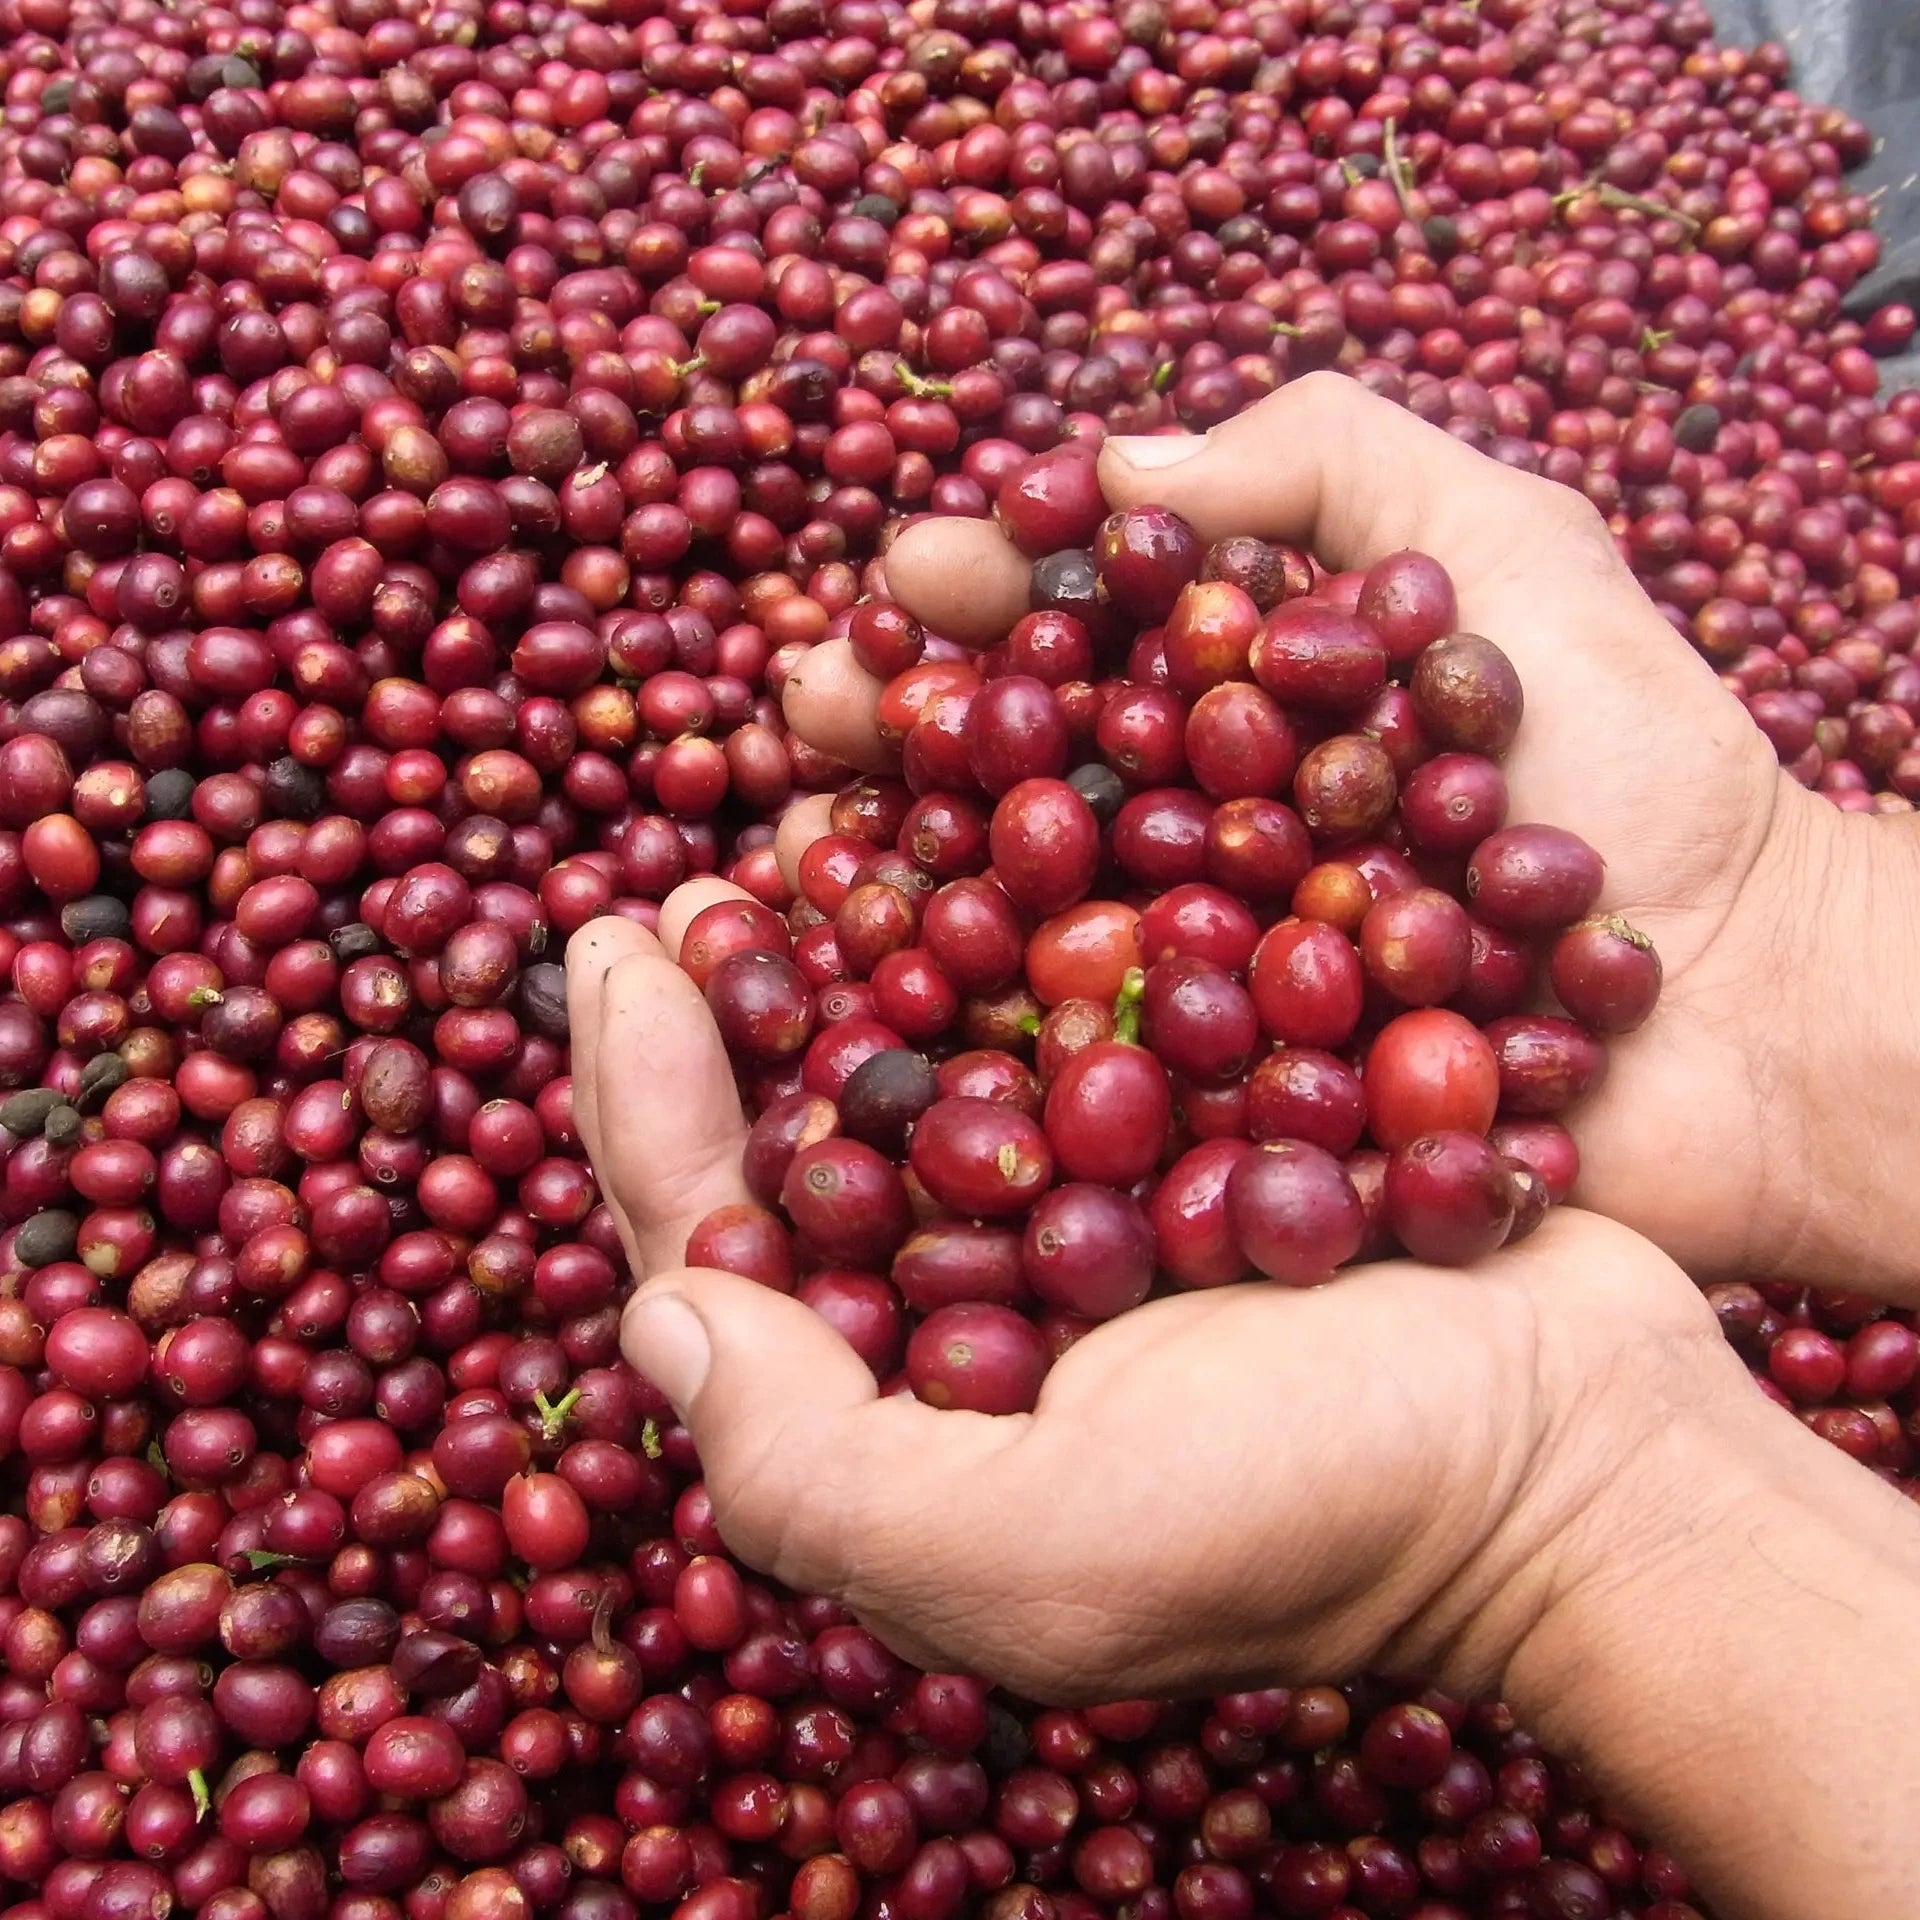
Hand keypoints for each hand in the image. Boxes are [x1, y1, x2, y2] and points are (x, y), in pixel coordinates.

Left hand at [568, 912, 1747, 1701]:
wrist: (1580, 1441)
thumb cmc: (1325, 1515)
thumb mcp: (1045, 1558)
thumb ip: (814, 1471)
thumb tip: (652, 1313)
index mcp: (901, 1420)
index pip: (717, 1258)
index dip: (646, 1109)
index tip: (621, 953)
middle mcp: (970, 1312)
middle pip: (802, 1144)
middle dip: (724, 1014)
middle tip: (682, 888)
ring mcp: (1083, 1211)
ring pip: (921, 1062)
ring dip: (845, 950)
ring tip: (796, 835)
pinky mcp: (1191, 1128)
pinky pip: (1063, 1016)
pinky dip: (1000, 928)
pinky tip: (969, 834)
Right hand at [782, 373, 1897, 1292]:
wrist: (1747, 1011)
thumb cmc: (1641, 763)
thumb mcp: (1501, 547)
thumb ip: (1323, 463)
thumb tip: (1102, 467)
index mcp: (1245, 706)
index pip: (1080, 640)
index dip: (984, 602)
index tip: (902, 577)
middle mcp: (1196, 837)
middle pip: (1017, 776)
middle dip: (902, 733)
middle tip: (805, 701)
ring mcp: (1194, 978)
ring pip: (1007, 926)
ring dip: (892, 884)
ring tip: (793, 851)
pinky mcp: (1204, 1112)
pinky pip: (1064, 1078)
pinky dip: (963, 1047)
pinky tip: (864, 1016)